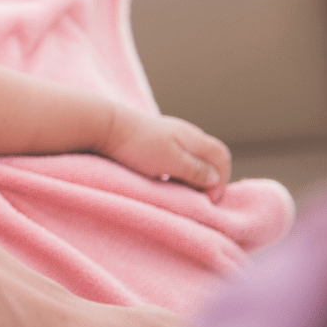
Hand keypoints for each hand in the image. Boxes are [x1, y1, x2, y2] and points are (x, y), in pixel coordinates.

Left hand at [103, 111, 231, 199]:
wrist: (104, 126)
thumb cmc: (138, 146)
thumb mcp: (170, 162)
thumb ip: (195, 170)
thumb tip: (215, 179)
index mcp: (194, 138)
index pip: (221, 157)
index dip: (221, 180)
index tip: (208, 200)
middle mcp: (185, 133)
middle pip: (209, 157)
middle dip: (209, 179)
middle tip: (198, 199)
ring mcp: (169, 135)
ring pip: (192, 157)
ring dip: (193, 176)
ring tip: (183, 192)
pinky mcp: (154, 140)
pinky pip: (175, 156)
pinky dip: (178, 170)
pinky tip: (165, 179)